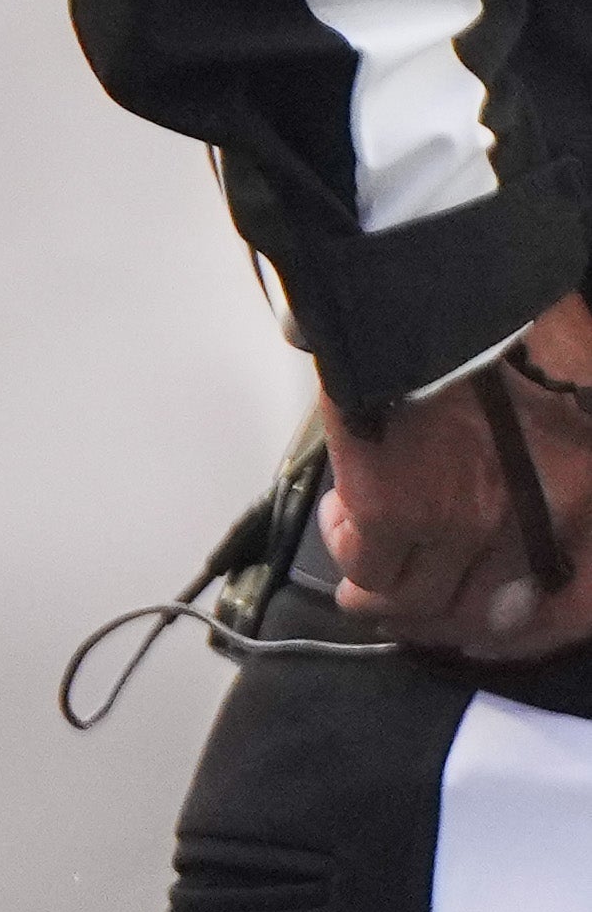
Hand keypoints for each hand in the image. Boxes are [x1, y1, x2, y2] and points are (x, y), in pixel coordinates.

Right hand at [324, 296, 591, 659]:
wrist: (438, 281)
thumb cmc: (518, 323)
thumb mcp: (578, 394)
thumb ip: (563, 464)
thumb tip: (524, 533)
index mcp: (590, 494)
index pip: (579, 602)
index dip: (541, 627)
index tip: (504, 630)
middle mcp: (538, 524)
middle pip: (491, 612)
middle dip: (453, 623)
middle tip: (426, 616)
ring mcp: (462, 522)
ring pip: (420, 603)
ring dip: (389, 602)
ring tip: (368, 587)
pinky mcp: (391, 508)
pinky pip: (367, 566)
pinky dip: (351, 559)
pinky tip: (344, 530)